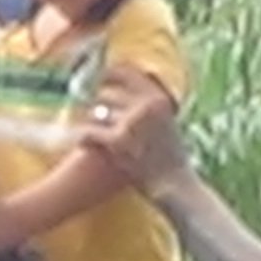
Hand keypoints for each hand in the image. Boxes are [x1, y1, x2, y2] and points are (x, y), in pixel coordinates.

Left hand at [79, 75, 190, 193]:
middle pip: (106, 92)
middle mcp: (147, 105)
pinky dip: (83, 137)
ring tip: (93, 134)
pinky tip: (81, 142)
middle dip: (98, 105)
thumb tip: (123, 87)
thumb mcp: (168, 122)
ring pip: (96, 112)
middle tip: (95, 116)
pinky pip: (89, 131)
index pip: (126, 72)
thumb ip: (149, 105)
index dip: (108, 76)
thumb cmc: (171, 159)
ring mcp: (132, 122)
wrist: (178, 188)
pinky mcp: (118, 142)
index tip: (99, 81)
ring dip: (91, 123)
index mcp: (159, 98)